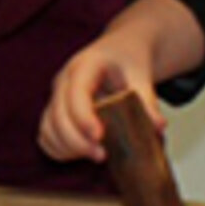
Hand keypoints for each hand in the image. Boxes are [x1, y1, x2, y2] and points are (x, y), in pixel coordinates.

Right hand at [39, 30, 164, 164]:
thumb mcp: (141, 74)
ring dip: (67, 148)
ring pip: (48, 128)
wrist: (120, 50)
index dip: (83, 118)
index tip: (99, 137)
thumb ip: (148, 101)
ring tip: (95, 155)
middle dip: (76, 141)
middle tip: (102, 155)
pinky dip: (59, 149)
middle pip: (57, 115)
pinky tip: (80, 155)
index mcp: (85, 66)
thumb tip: (158, 126)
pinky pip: (46, 135)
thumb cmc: (127, 57)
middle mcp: (64, 80)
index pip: (76, 93)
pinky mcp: (56, 111)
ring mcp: (57, 96)